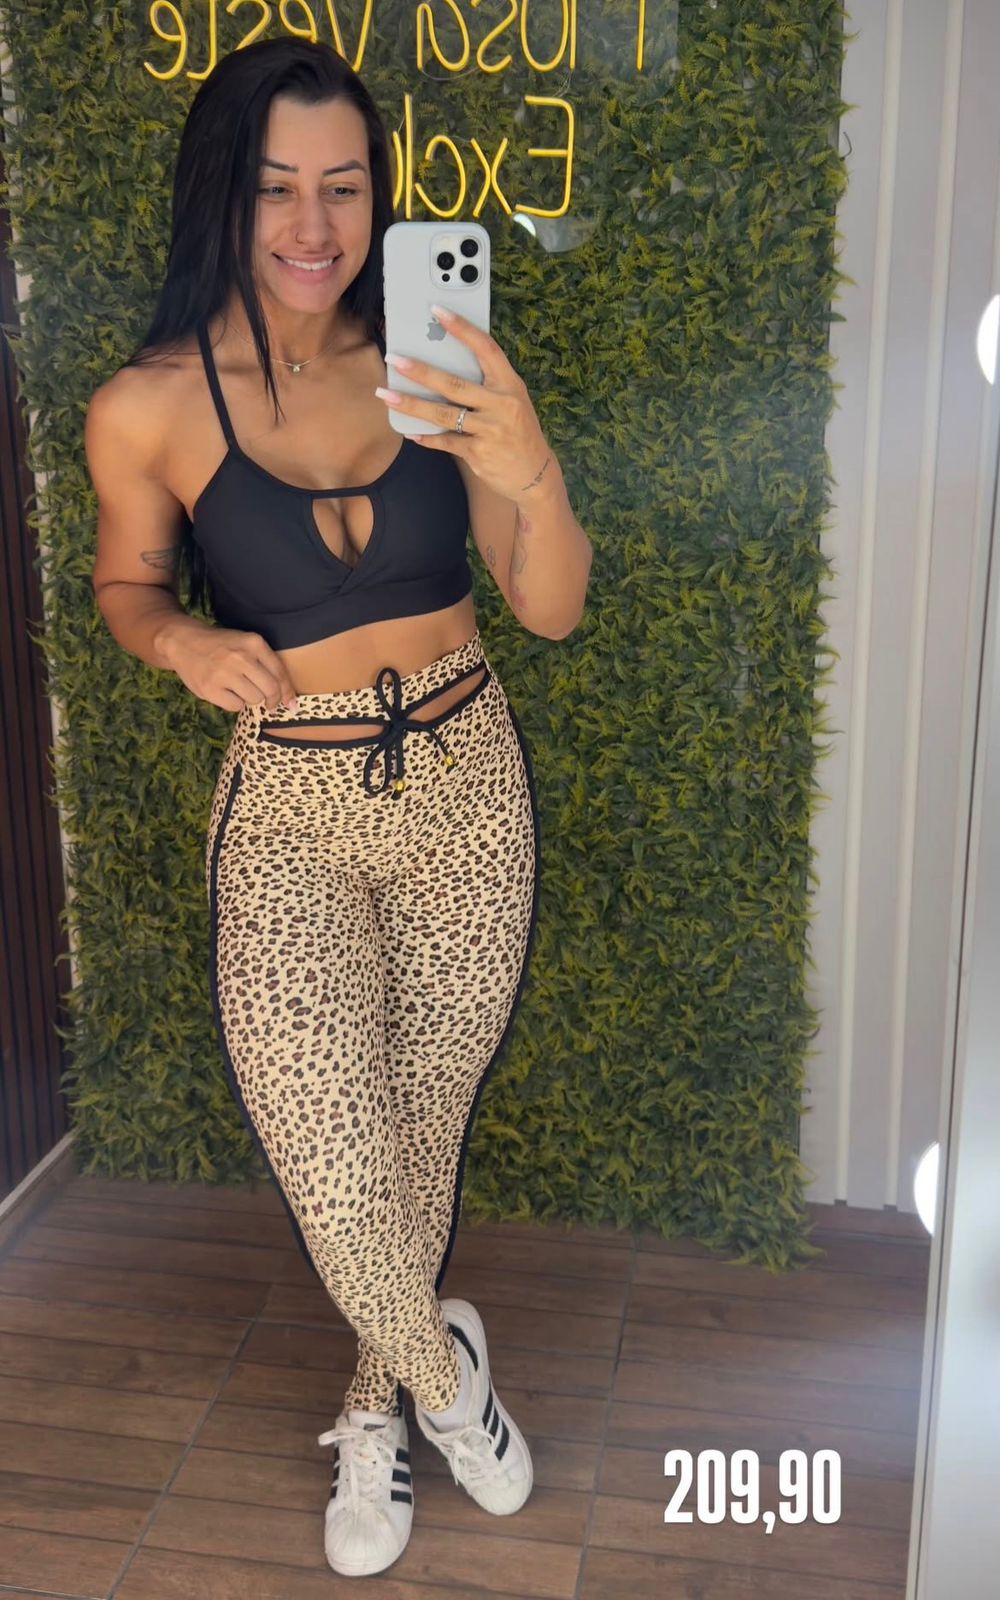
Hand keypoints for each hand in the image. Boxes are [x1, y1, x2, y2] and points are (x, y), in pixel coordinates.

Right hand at [160, 620, 299, 713]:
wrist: (183, 642)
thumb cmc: (221, 646)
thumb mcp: (245, 644)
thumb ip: (266, 664)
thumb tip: (289, 700)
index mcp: (254, 643)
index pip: (280, 673)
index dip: (287, 692)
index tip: (291, 704)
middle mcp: (241, 657)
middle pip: (270, 690)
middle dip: (272, 700)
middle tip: (268, 703)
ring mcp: (224, 673)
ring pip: (254, 699)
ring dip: (250, 699)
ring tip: (237, 687)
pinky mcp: (210, 688)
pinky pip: (236, 706)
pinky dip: (234, 703)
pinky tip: (225, 691)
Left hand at [377, 306, 555, 501]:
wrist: (535, 474)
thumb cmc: (518, 430)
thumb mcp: (512, 401)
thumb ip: (487, 384)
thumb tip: (445, 365)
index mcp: (510, 385)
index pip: (486, 349)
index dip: (462, 328)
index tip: (438, 311)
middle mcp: (502, 405)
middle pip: (454, 384)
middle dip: (420, 371)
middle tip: (394, 359)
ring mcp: (490, 431)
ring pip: (443, 414)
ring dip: (411, 404)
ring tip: (386, 395)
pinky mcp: (479, 454)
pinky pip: (445, 442)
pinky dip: (426, 437)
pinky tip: (410, 432)